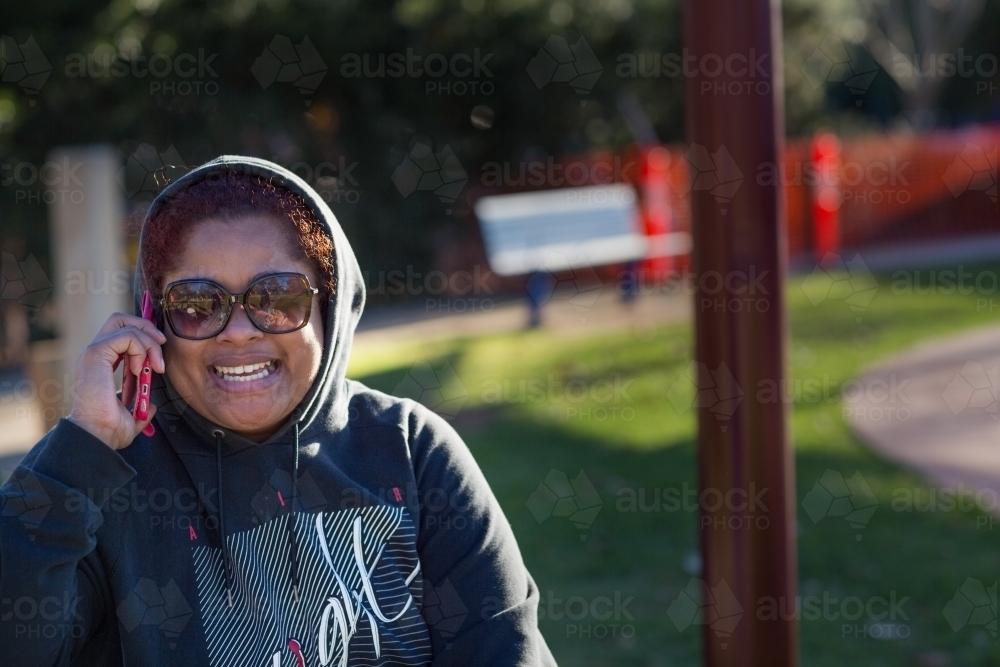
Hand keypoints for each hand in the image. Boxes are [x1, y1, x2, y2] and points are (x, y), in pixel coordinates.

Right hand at [68, 312, 166, 450]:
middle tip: (161, 345)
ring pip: (127, 326)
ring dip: (150, 344)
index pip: (121, 332)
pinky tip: (141, 370)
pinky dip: (142, 349)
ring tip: (155, 367)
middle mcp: (95, 353)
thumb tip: (151, 406)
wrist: (97, 436)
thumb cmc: (109, 429)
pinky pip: (127, 336)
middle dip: (147, 327)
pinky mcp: (96, 353)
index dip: (144, 337)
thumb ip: (141, 406)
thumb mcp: (132, 415)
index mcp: (101, 363)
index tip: (159, 358)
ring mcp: (93, 351)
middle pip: (120, 319)